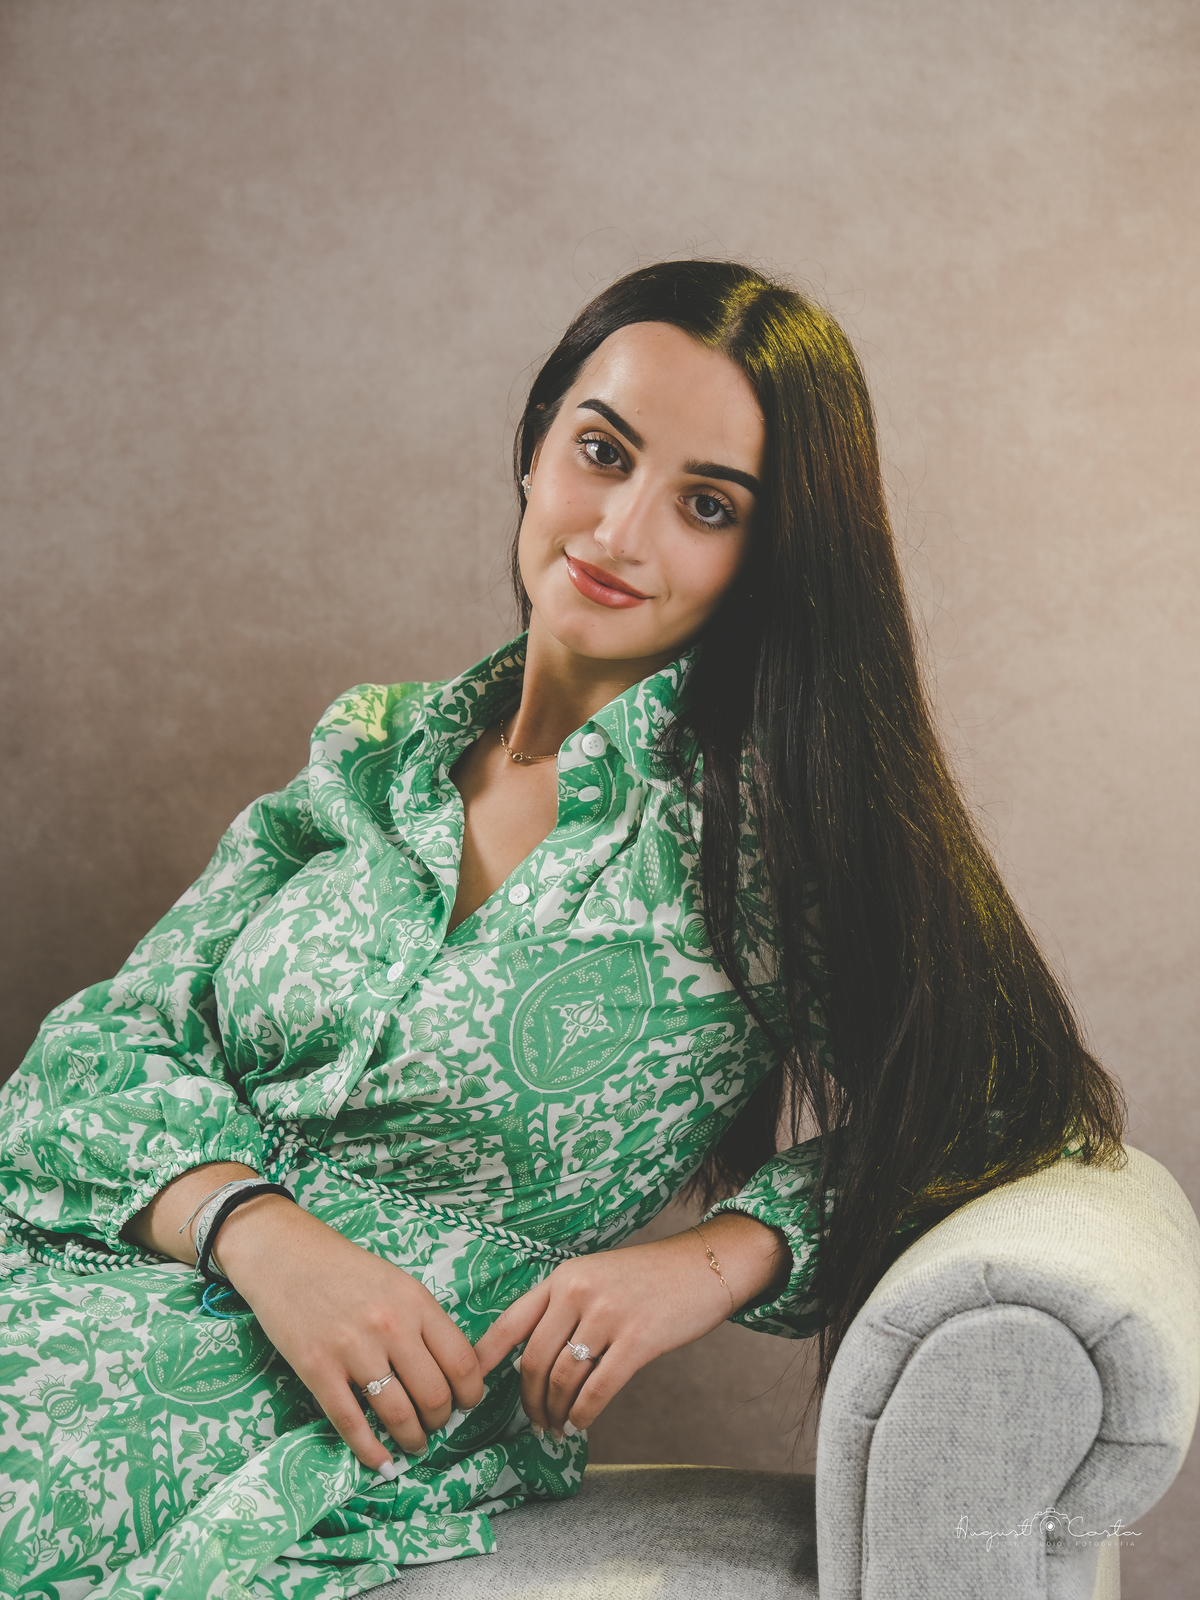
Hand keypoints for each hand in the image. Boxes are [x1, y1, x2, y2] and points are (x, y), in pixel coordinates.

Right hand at [124, 1163, 483, 1471]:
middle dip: (441, 1421)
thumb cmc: (345, 1269)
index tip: (465, 1404)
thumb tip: (453, 1371)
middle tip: (435, 1425)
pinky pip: (351, 1423)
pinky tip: (380, 1462)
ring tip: (412, 1444)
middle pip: (434, 1395)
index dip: (470, 1393)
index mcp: (416, 1301)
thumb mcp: (397, 1283)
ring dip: (411, 1440)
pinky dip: (369, 1451)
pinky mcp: (317, 1369)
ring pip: (398, 1415)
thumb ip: (424, 1321)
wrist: (283, 1254)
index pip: (462, 1362)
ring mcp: (352, 1350)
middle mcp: (390, 1326)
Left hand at [473, 1214, 788, 1438]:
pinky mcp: (639, 1339)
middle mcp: (579, 1291)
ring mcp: (609, 1314)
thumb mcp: (596, 1276)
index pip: (510, 1322)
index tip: (471, 1388)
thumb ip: (564, 1308)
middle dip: (528, 1399)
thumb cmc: (647, 1278)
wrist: (703, 1266)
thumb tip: (532, 1360)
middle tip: (534, 1420)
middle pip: (534, 1359)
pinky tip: (580, 1423)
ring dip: (555, 1411)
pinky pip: (598, 1387)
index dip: (486, 1359)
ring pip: (564, 1377)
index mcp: (563, 1277)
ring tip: (557, 1427)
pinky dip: (584, 1412)